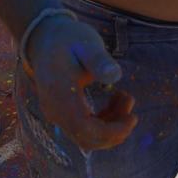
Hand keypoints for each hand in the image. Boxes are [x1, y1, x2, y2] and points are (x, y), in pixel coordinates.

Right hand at [23, 13, 136, 151]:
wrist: (45, 39)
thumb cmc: (68, 39)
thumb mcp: (86, 44)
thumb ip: (99, 60)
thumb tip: (115, 74)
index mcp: (60, 95)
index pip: (85, 128)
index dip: (110, 131)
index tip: (132, 119)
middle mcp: (55, 111)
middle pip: (86, 138)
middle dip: (114, 130)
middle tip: (131, 105)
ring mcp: (57, 114)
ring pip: (87, 136)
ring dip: (111, 125)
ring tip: (125, 98)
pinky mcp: (63, 114)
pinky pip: (85, 129)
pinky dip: (104, 121)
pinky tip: (114, 102)